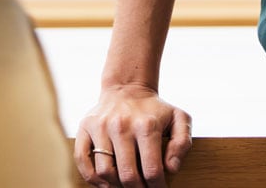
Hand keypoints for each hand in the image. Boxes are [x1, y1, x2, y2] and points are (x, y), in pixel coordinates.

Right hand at [76, 83, 192, 187]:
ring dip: (116, 186)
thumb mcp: (178, 119)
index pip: (152, 170)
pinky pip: (82, 160)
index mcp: (146, 125)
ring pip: (104, 171)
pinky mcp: (85, 128)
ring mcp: (101, 127)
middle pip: (127, 175)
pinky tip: (105, 181)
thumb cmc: (154, 110)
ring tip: (125, 185)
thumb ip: (182, 143)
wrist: (127, 88)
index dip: (157, 186)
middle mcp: (121, 126)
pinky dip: (92, 178)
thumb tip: (171, 168)